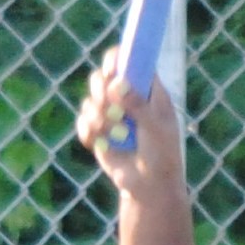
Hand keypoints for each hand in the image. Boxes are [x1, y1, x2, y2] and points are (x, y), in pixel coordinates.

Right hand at [75, 45, 184, 197]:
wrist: (150, 185)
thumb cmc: (162, 154)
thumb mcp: (156, 128)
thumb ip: (138, 105)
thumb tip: (118, 84)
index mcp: (146, 88)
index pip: (129, 60)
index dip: (117, 59)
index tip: (111, 70)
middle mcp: (126, 97)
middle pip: (101, 77)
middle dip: (101, 92)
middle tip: (108, 105)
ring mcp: (111, 114)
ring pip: (90, 101)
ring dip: (99, 119)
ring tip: (115, 135)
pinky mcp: (98, 132)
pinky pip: (83, 122)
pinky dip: (89, 133)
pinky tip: (102, 144)